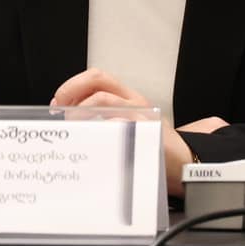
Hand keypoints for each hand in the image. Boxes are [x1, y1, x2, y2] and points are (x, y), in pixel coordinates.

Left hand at [51, 68, 220, 197]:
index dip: (72, 87)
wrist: (186, 167)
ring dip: (82, 111)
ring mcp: (143, 114)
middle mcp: (135, 101)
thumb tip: (68, 122)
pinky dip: (107, 125)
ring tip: (75, 127)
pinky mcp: (150, 131)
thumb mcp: (126, 130)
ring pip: (104, 99)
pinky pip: (124, 121)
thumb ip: (103, 122)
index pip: (97, 78)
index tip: (58, 105)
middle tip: (62, 113)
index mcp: (128, 98)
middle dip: (71, 92)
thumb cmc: (153, 150)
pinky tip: (98, 136)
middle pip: (97, 80)